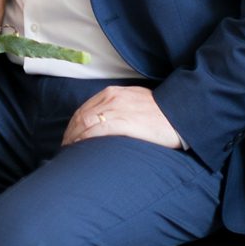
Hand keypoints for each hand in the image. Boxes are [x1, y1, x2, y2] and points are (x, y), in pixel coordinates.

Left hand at [61, 85, 182, 150]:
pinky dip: (84, 140)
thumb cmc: (160, 113)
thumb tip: (106, 121)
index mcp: (113, 92)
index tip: (70, 138)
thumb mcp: (136, 101)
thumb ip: (119, 106)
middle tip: (65, 149)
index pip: (84, 109)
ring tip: (70, 153)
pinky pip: (96, 131)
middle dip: (70, 133)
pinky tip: (80, 150)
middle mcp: (111, 98)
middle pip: (80, 116)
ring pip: (84, 123)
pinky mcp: (122, 122)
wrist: (179, 114)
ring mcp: (116, 110)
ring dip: (73, 138)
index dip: (73, 125)